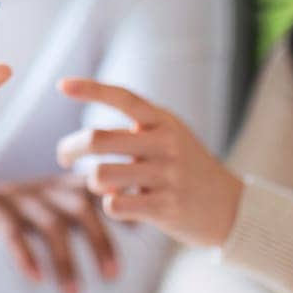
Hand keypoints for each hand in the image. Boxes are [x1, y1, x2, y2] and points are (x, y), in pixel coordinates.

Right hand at [0, 174, 117, 292]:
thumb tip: (116, 239)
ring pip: (49, 222)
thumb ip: (71, 213)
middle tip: (113, 274)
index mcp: (55, 185)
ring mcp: (14, 196)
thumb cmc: (3, 214)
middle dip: (100, 239)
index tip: (141, 234)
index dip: (120, 207)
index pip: (97, 188)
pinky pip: (11, 231)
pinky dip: (26, 256)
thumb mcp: (39, 207)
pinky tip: (36, 280)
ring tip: (75, 291)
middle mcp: (39, 186)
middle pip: (79, 205)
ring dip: (66, 258)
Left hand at [55, 78, 242, 247]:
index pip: (122, 97)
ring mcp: (166, 176)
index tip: (62, 85)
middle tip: (62, 157)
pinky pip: (115, 205)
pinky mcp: (164, 207)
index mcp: (163, 121)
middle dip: (69, 149)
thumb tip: (85, 142)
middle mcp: (165, 144)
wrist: (231, 207)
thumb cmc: (188, 169)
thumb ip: (135, 131)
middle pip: (97, 140)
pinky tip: (123, 204)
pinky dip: (111, 204)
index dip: (90, 89)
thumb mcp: (170, 137)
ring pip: (100, 176)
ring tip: (103, 185)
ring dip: (93, 183)